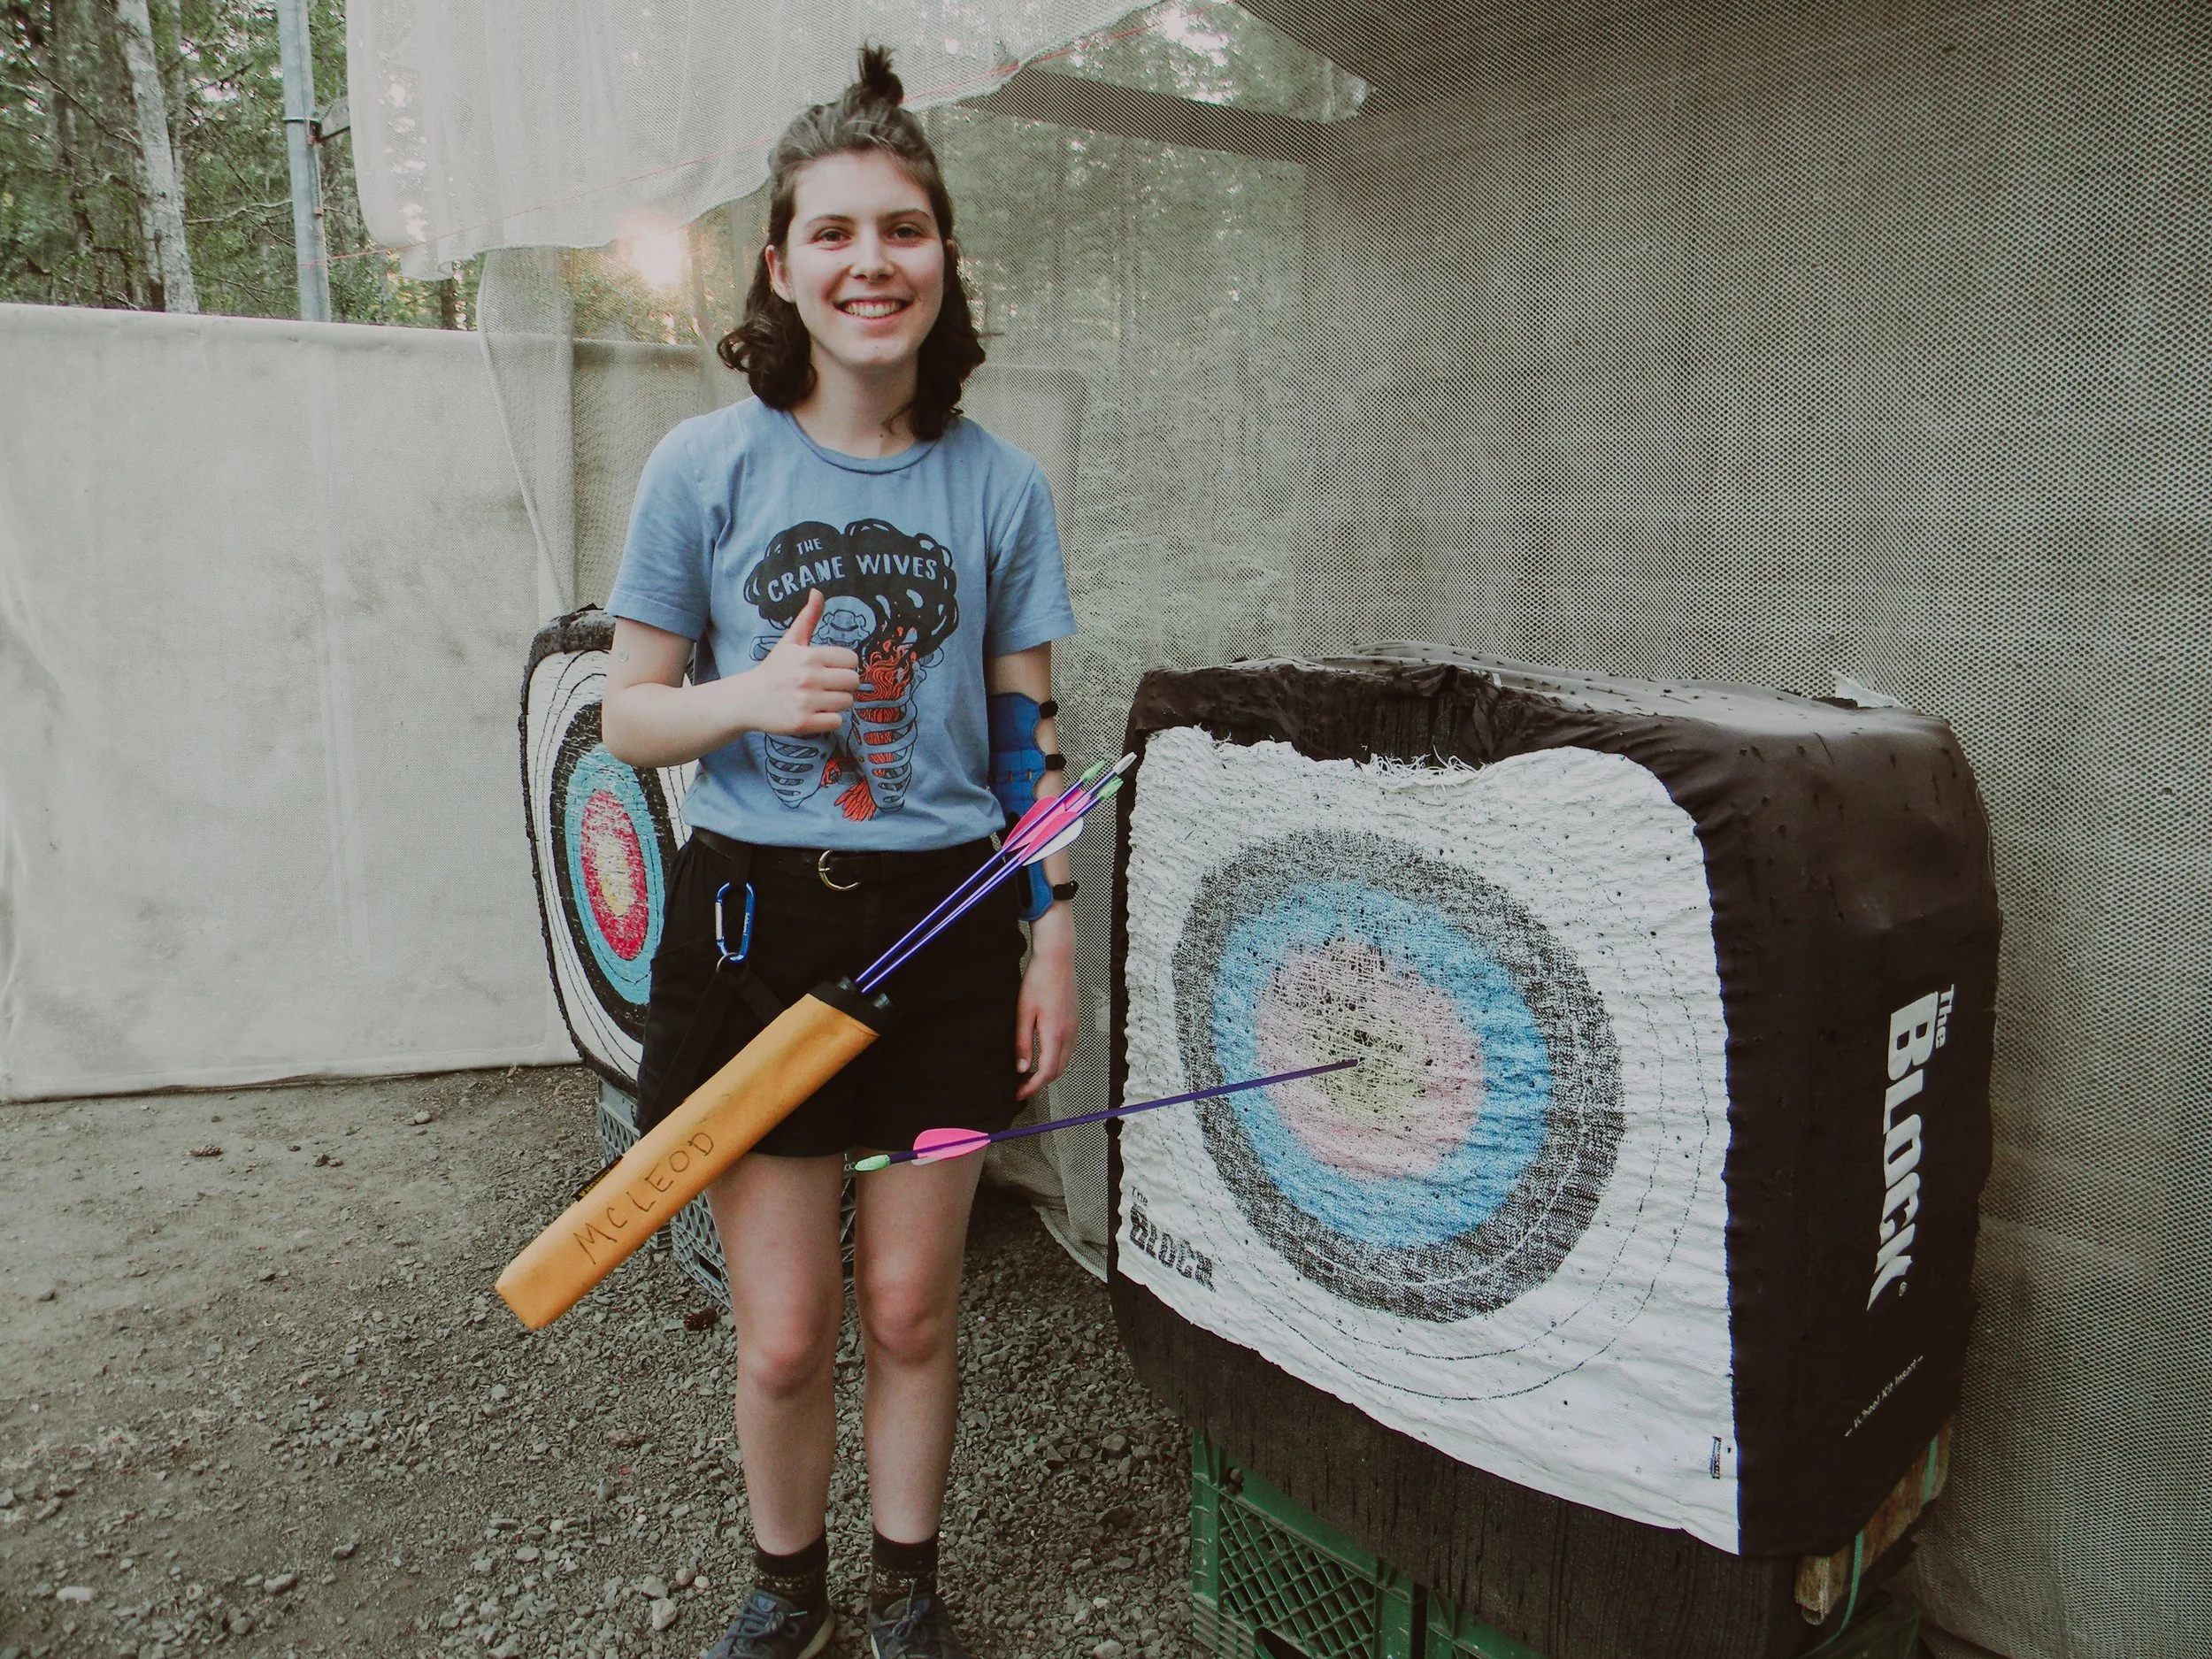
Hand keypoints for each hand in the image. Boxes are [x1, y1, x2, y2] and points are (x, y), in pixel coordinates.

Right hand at [735, 590, 857, 735]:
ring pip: (847, 702)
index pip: (851, 659)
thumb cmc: (773, 670)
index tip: (829, 668)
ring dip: (836, 703)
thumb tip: (818, 591)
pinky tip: (814, 713)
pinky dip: (828, 720)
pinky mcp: (803, 723)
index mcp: (809, 656)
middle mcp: (808, 678)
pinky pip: (837, 722)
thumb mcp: (789, 641)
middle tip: (826, 686)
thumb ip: (808, 618)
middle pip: (853, 681)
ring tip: (819, 700)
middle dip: (843, 684)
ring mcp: (806, 702)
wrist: (747, 699)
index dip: (843, 665)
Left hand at [1014, 905, 1076, 1101]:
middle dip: (1040, 1083)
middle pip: (1058, 1070)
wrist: (1057, 959)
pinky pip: (1069, 1049)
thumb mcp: (1023, 1013)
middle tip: (1021, 1087)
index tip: (1019, 1094)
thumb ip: (1023, 1043)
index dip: (1032, 1087)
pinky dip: (1057, 1059)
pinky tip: (1044, 1055)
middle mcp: (1069, 1034)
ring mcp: (1074, 1028)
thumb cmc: (1038, 981)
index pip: (1046, 1072)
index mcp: (1054, 1034)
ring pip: (1065, 1061)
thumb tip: (1022, 1068)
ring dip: (1049, 1072)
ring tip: (1030, 1074)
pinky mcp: (1075, 1021)